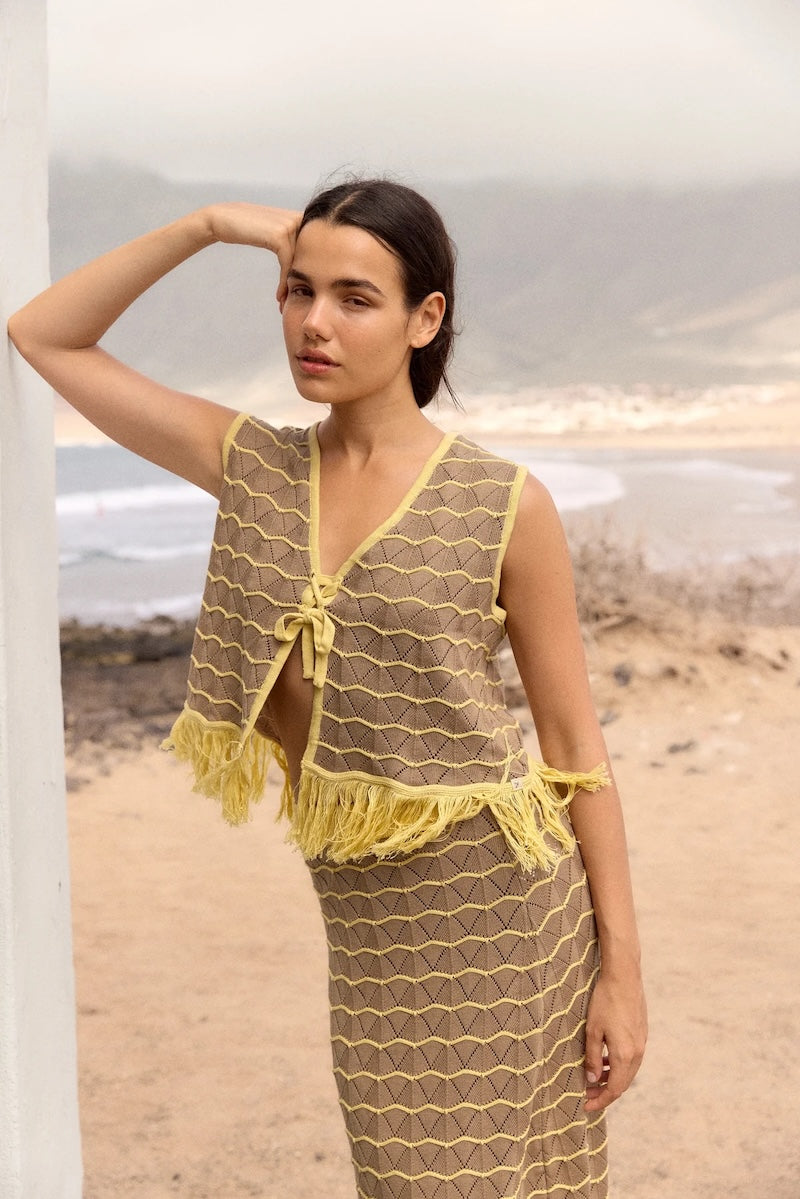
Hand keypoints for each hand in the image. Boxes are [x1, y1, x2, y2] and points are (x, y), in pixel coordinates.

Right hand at [202, 202, 301, 302]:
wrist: (222, 218)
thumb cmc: (246, 227)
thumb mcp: (272, 230)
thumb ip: (289, 237)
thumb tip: (304, 256)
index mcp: (299, 216)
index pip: (315, 250)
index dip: (308, 272)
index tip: (300, 291)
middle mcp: (298, 218)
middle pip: (311, 258)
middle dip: (303, 281)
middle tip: (294, 300)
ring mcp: (290, 225)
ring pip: (300, 263)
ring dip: (292, 285)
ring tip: (286, 301)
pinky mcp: (279, 236)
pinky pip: (287, 264)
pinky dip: (283, 282)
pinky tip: (280, 295)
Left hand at [583, 968, 646, 1111]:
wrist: (624, 977)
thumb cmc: (605, 1001)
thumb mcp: (592, 1030)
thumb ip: (593, 1058)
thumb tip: (592, 1080)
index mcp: (625, 1055)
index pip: (615, 1089)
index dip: (601, 1101)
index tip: (586, 1107)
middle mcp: (638, 1052)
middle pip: (623, 1083)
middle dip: (605, 1092)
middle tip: (587, 1095)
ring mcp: (642, 1042)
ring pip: (628, 1071)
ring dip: (612, 1078)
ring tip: (594, 1079)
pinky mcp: (642, 1033)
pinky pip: (631, 1058)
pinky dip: (619, 1066)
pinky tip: (606, 1060)